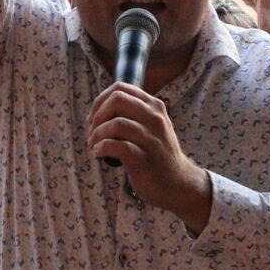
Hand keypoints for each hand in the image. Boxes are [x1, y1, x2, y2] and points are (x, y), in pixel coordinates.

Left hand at [86, 82, 209, 222]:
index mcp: (153, 106)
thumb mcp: (150, 126)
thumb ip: (132, 113)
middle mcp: (155, 118)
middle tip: (92, 131)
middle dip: (98, 115)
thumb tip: (99, 108)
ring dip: (97, 134)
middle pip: (117, 100)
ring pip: (116, 124)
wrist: (177, 182)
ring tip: (93, 144)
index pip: (121, 87)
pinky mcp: (146, 158)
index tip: (93, 117)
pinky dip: (102, 147)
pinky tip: (99, 152)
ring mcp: (152, 138)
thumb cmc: (156, 153)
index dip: (100, 100)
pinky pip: (118, 146)